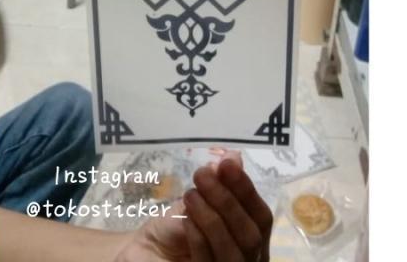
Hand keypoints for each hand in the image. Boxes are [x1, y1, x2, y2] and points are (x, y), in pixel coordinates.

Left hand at [116, 158, 273, 261]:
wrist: (145, 254)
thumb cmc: (175, 229)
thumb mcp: (196, 200)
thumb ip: (218, 183)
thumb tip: (234, 156)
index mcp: (249, 238)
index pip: (261, 217)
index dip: (247, 190)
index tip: (228, 164)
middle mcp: (247, 260)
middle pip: (252, 236)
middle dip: (228, 201)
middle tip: (203, 175)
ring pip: (233, 252)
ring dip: (212, 218)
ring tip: (190, 195)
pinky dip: (199, 237)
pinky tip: (186, 218)